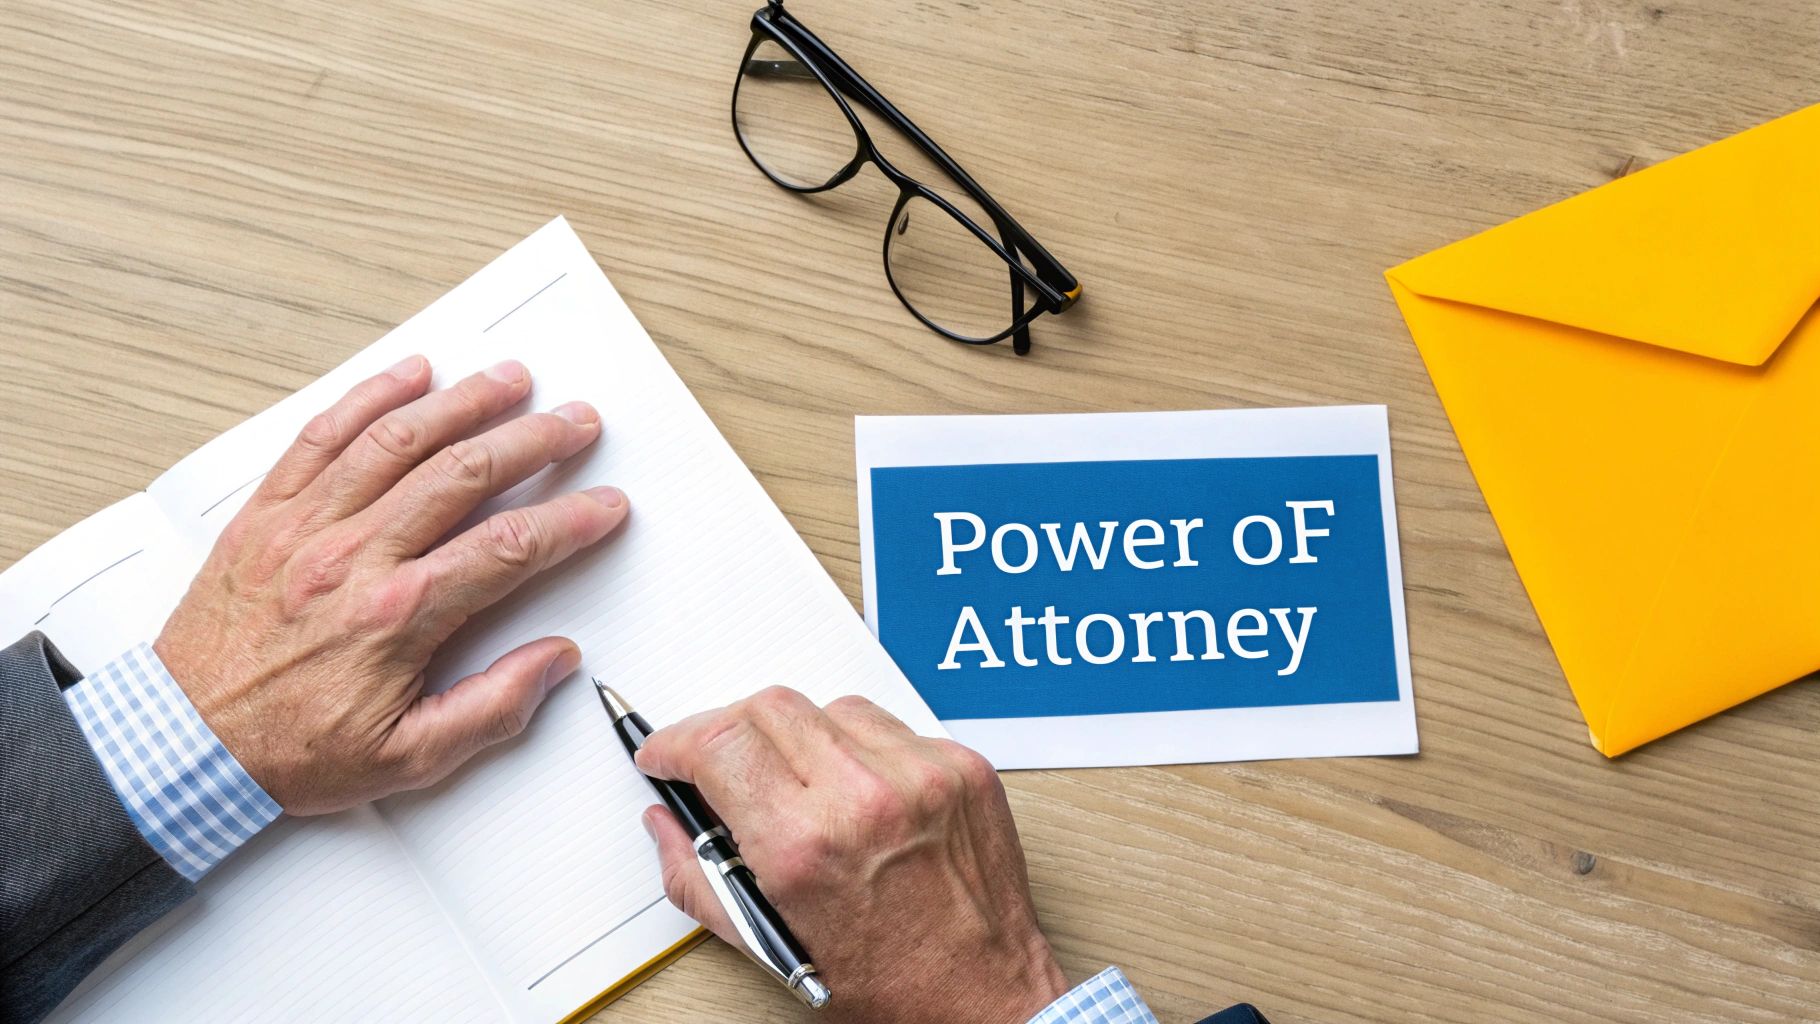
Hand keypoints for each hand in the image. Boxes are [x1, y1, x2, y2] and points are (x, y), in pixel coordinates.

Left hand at [155, 355, 627, 814]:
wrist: (183, 743)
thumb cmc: (288, 752)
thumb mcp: (406, 759)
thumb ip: (490, 709)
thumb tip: (553, 661)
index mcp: (395, 617)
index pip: (507, 549)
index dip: (568, 520)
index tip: (604, 506)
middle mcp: (352, 558)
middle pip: (463, 474)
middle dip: (533, 440)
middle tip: (575, 422)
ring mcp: (304, 527)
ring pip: (398, 440)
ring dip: (463, 402)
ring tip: (509, 381)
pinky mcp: (265, 513)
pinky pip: (321, 437)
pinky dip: (371, 397)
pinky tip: (410, 376)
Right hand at [636, 687, 1069, 1023]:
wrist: (985, 995)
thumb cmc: (888, 982)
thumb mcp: (772, 944)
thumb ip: (698, 877)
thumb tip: (664, 822)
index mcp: (805, 845)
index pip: (719, 744)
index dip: (678, 742)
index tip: (668, 754)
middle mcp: (864, 797)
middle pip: (768, 706)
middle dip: (729, 729)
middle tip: (722, 762)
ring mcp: (921, 775)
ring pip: (829, 707)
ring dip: (798, 734)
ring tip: (802, 784)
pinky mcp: (962, 767)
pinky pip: (890, 726)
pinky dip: (860, 748)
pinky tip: (860, 791)